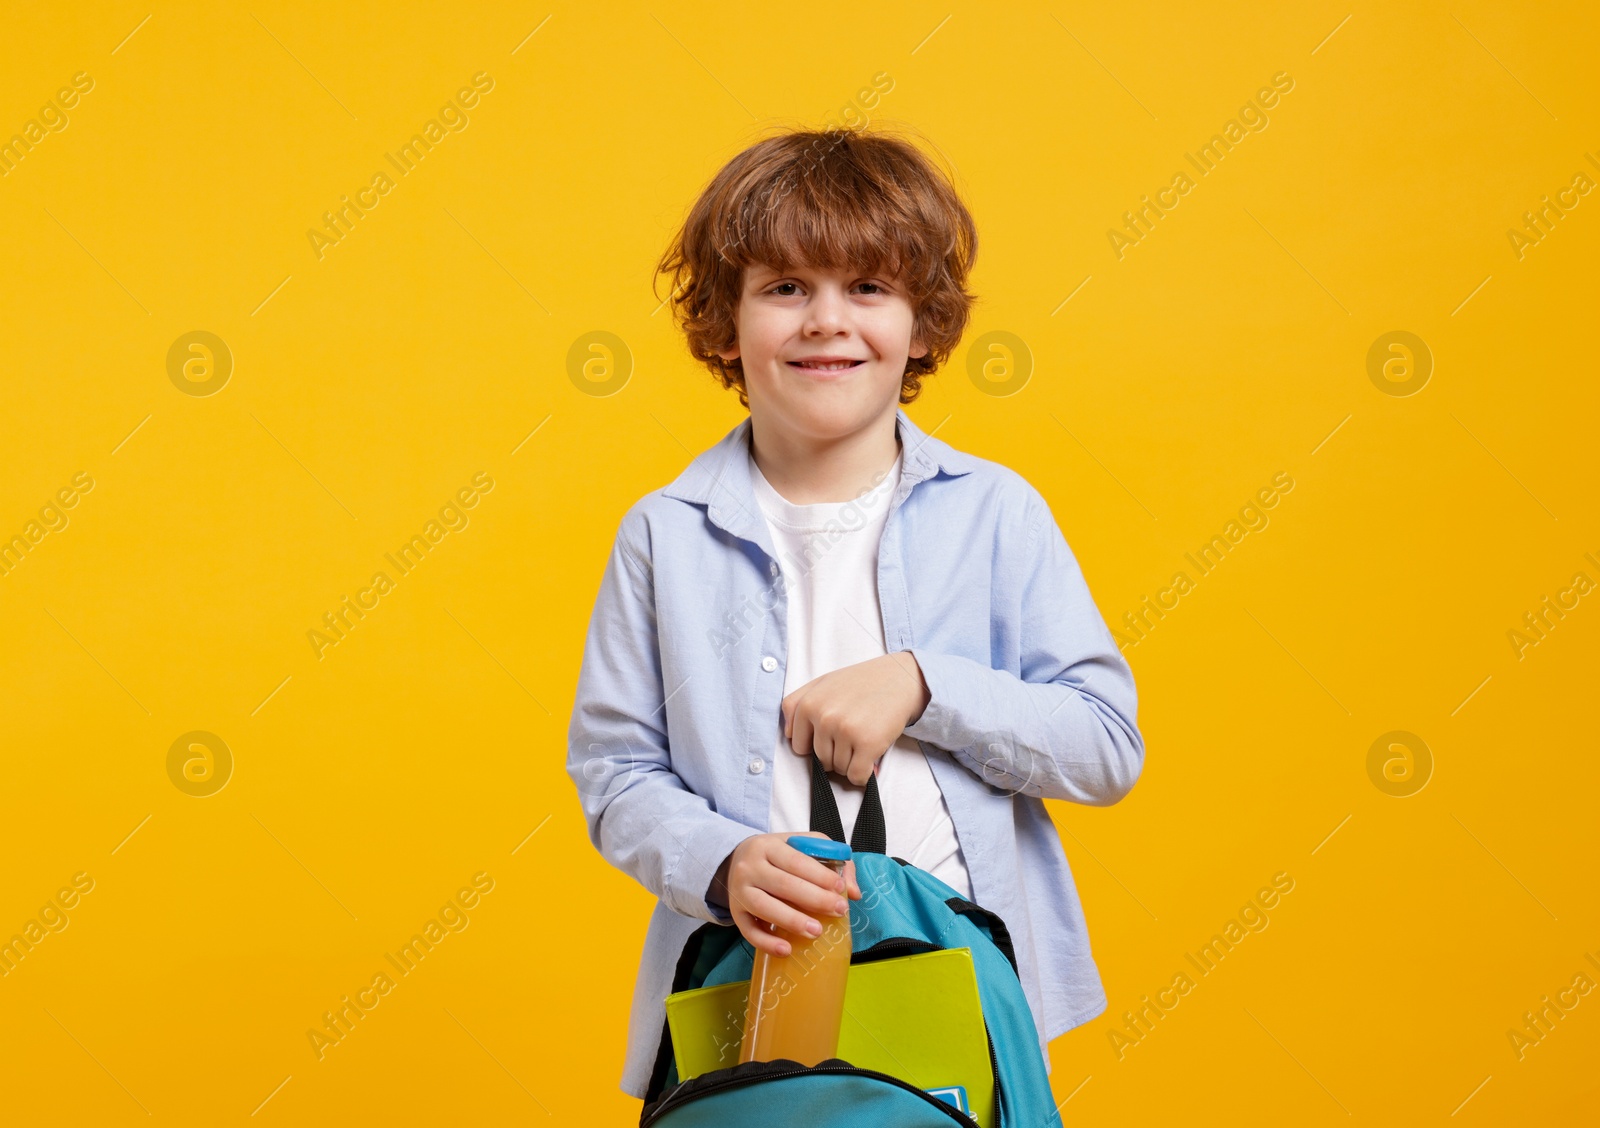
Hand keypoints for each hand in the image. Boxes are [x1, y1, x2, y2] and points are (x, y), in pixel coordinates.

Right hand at [722, 832, 861, 956]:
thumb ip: (831, 860)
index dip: (819, 875)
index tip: (840, 888)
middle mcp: (750, 867)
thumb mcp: (801, 846)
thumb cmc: (777, 855)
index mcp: (768, 846)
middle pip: (782, 884)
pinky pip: (748, 931)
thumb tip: (853, 892)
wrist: (735, 860)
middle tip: (838, 911)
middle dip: (814, 899)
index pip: (796, 861)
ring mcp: (740, 891)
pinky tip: (786, 950)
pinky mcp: (736, 913)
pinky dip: (766, 943)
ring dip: (792, 921)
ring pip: (764, 907)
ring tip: (816, 932)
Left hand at [781, 652, 929, 785]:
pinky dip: (863, 774)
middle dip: (835, 754)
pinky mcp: (867, 744)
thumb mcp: (823, 683)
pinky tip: (870, 759)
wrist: (900, 679)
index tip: (831, 736)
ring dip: (852, 762)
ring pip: (838, 769)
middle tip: (852, 736)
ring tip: (863, 740)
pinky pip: (856, 776)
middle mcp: (823, 717)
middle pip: (819, 760)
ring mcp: (845, 730)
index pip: (798, 746)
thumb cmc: (861, 683)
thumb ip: (797, 704)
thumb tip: (789, 735)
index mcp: (808, 704)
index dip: (815, 745)